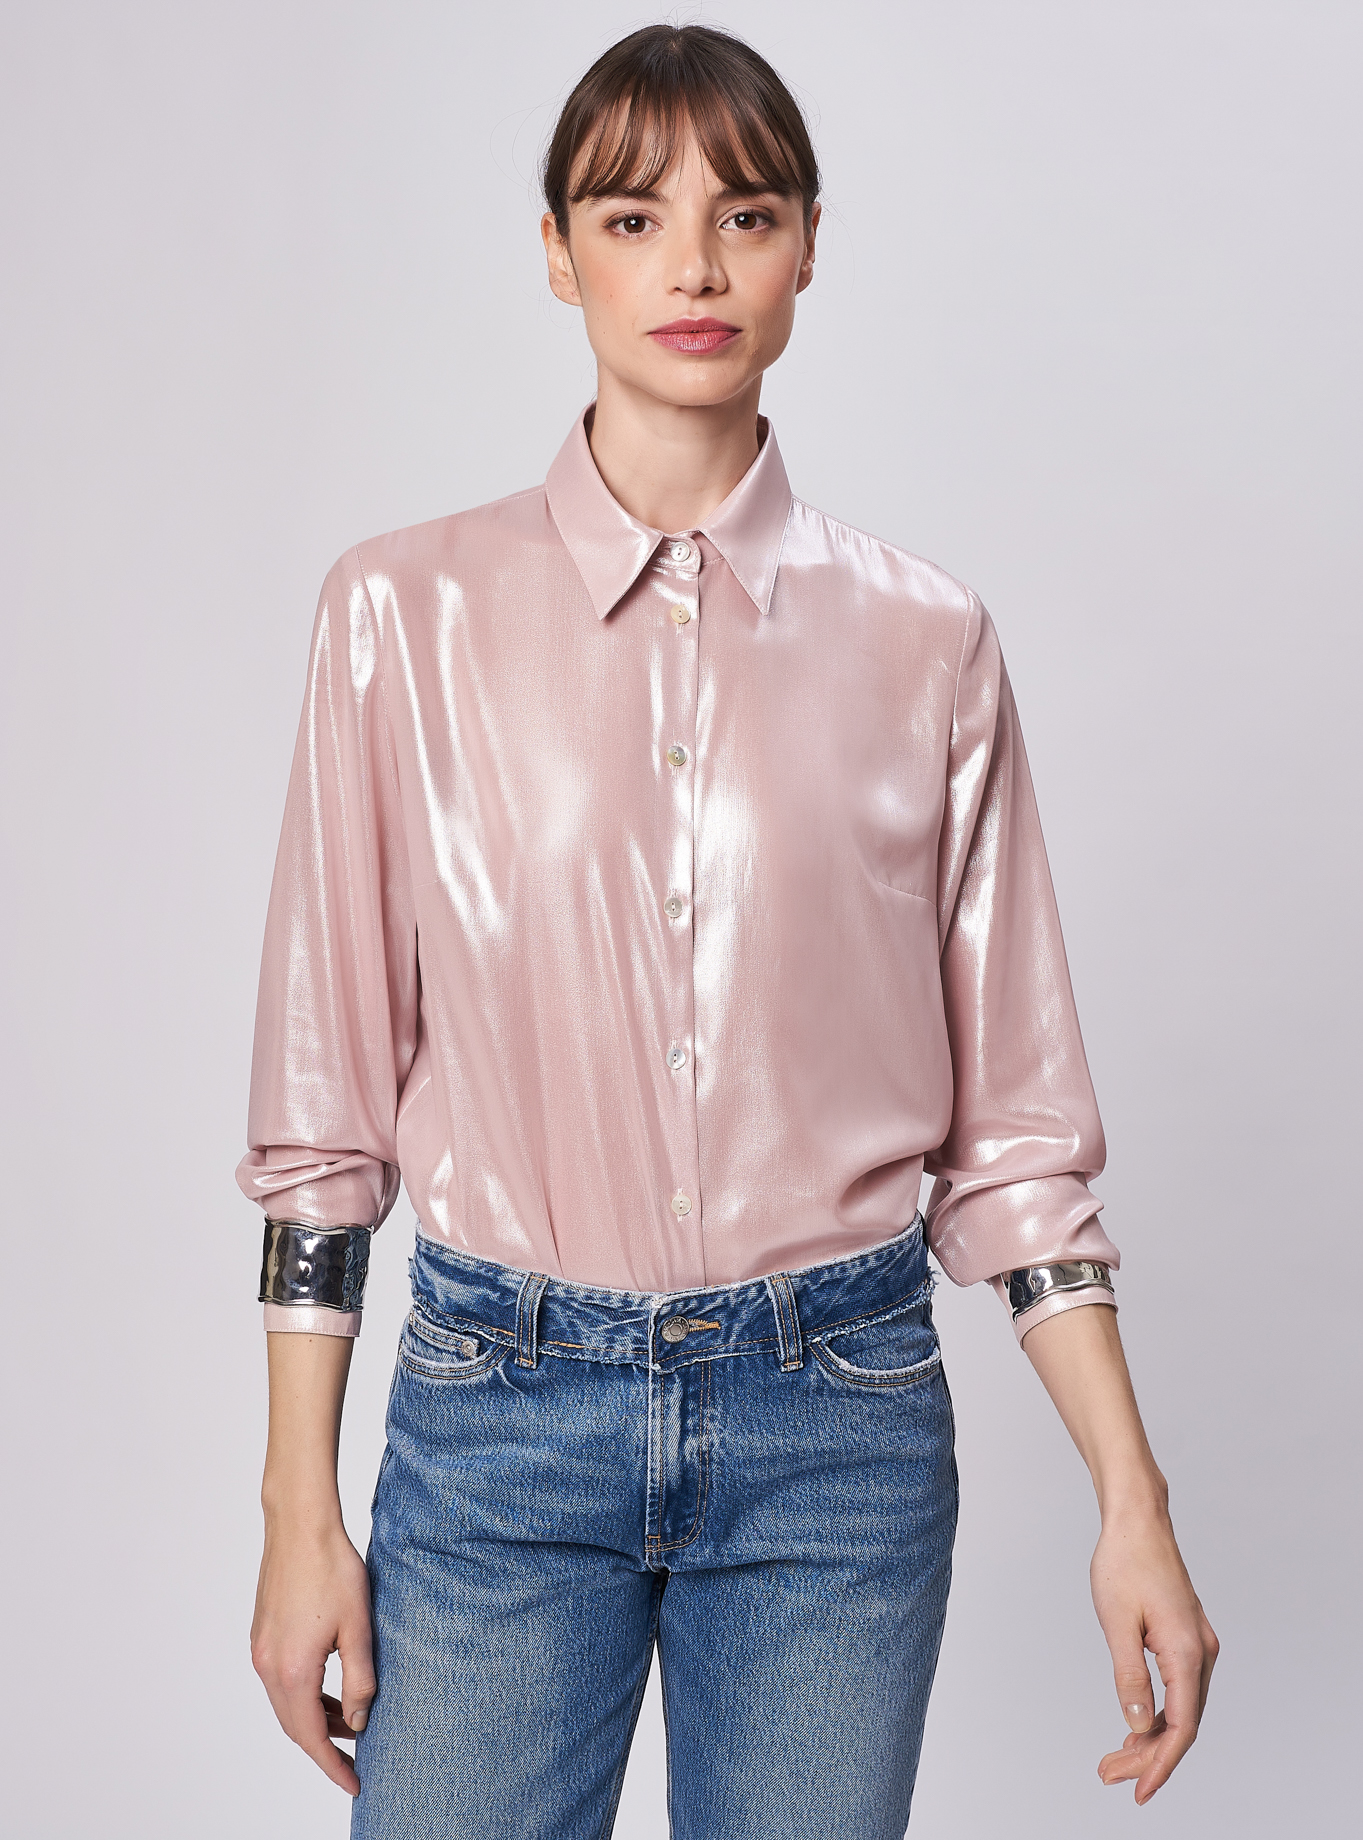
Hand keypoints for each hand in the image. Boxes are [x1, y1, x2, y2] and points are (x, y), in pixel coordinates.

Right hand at [250, 1514, 375, 1795]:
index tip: (354, 1784)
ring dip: (315, 1719)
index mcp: (293, 1670)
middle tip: (356, 1759)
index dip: (332, 1765)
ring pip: (286, 1704)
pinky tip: (328, 1688)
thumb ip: (360, 1680)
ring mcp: (261, 1649)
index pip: (311, 1736)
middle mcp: (268, 1666)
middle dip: (324, 1747)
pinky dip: (303, 1696)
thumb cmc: (332, 1567)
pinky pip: (280, 1681)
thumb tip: (358, 1721)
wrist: (300, 1524)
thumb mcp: (359, 1626)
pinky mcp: (261, 1634)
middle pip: (294, 1726)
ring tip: (350, 1722)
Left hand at [1090, 1501, 1218, 1803]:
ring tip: (1116, 1757)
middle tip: (1109, 1774)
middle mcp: (1203, 1652)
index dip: (1161, 1763)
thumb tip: (1140, 1724)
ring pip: (1182, 1707)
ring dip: (1152, 1736)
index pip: (1182, 1727)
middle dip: (1149, 1756)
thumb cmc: (1125, 1562)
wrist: (1138, 1520)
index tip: (1138, 1790)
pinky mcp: (1188, 1637)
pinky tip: (1137, 1725)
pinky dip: (1160, 1711)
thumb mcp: (1117, 1624)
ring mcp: (1199, 1644)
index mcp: (1189, 1653)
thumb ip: (1130, 1678)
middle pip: (1183, 1723)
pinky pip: (1180, 1688)